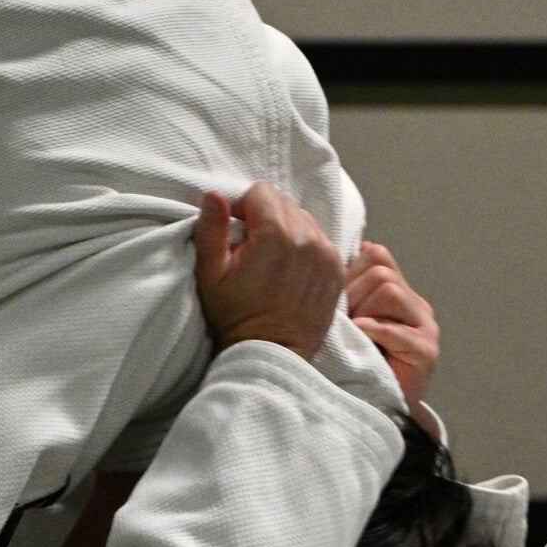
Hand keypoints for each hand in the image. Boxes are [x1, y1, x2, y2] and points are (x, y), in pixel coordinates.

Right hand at [193, 183, 344, 360]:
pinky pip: (319, 241)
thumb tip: (213, 194)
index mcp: (275, 234)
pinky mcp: (337, 269)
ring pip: (303, 220)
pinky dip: (305, 248)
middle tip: (251, 251)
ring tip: (272, 263)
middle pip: (283, 203)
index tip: (236, 235)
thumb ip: (211, 229)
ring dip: (286, 232)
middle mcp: (307, 238)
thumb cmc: (235, 317)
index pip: (260, 191)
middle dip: (264, 218)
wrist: (272, 355)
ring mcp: (327, 254)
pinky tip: (290, 272)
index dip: (242, 208)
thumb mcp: (210, 274)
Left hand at [345, 238, 440, 411]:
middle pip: (381, 271)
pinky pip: (396, 330)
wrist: (380, 410)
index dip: (350, 270)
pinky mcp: (426, 350)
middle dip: (352, 293)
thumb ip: (343, 295)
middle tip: (341, 322)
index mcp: (397, 292)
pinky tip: (361, 340)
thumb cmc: (356, 366)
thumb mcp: (346, 323)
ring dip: (362, 312)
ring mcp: (425, 326)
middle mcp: (415, 304)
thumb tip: (319, 265)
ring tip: (354, 335)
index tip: (335, 299)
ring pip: (390, 291)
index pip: (376, 255)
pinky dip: (373, 331)